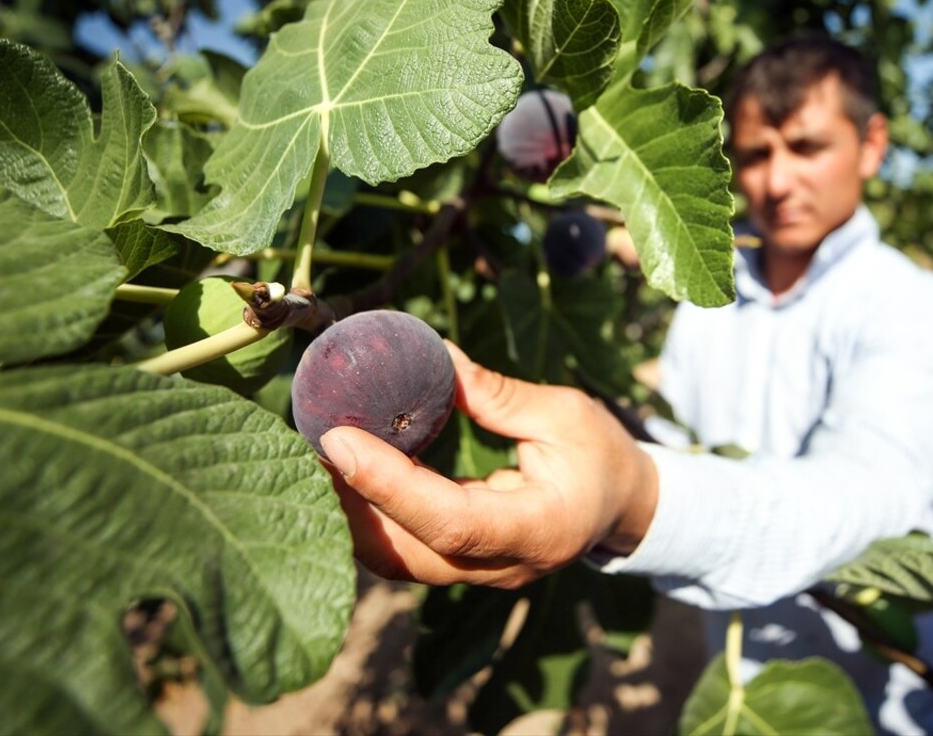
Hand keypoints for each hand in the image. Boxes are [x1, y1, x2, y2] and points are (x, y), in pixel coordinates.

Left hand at [319, 342, 658, 588]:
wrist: (622, 505)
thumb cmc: (601, 454)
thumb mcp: (564, 413)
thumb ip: (497, 396)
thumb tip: (432, 357)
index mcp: (539, 529)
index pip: (451, 520)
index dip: (390, 486)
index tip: (340, 439)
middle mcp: (502, 566)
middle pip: (407, 553)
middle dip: (350, 504)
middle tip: (309, 443)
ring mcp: (478, 574)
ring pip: (396, 560)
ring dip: (350, 513)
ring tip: (316, 455)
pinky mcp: (460, 565)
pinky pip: (401, 549)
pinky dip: (367, 515)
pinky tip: (345, 473)